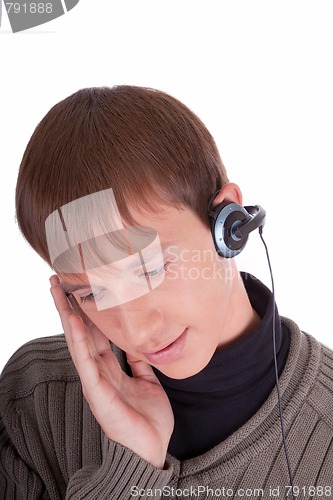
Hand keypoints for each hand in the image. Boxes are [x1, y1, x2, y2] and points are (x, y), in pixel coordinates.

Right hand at [50, 275, 173, 468]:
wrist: (152, 449)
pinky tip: (74, 322)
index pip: (95, 332)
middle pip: (81, 331)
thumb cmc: (148, 419)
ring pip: (78, 341)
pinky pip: (87, 362)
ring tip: (57, 292)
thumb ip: (140, 363)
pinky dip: (80, 341)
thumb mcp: (149, 382)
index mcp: (111, 367)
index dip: (87, 310)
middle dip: (69, 306)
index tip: (81, 287)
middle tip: (57, 280)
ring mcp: (95, 380)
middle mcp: (99, 370)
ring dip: (67, 316)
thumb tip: (139, 343)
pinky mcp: (98, 392)